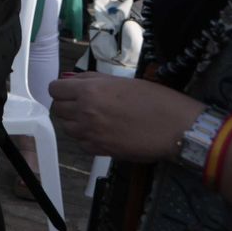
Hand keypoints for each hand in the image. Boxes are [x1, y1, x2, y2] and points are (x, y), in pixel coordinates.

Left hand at [49, 72, 203, 162]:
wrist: (177, 128)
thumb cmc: (155, 100)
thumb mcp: (121, 81)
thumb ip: (92, 80)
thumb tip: (72, 80)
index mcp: (89, 91)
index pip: (55, 89)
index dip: (62, 90)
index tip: (69, 92)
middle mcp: (85, 112)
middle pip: (58, 109)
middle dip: (68, 106)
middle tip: (83, 105)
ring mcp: (91, 133)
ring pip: (67, 128)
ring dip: (76, 123)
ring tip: (95, 119)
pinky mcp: (100, 150)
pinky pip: (81, 144)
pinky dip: (86, 139)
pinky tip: (102, 133)